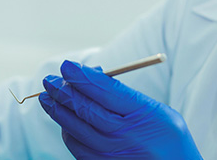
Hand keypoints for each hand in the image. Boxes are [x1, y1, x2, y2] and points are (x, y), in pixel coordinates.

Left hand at [39, 60, 202, 158]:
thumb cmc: (167, 137)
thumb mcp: (156, 109)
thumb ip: (123, 94)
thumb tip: (89, 75)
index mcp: (143, 116)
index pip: (105, 92)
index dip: (82, 77)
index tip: (66, 65)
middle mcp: (126, 138)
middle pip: (86, 111)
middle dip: (63, 92)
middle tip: (49, 80)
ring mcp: (113, 156)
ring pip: (75, 131)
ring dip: (59, 112)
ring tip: (49, 97)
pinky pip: (78, 150)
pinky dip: (68, 133)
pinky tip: (65, 121)